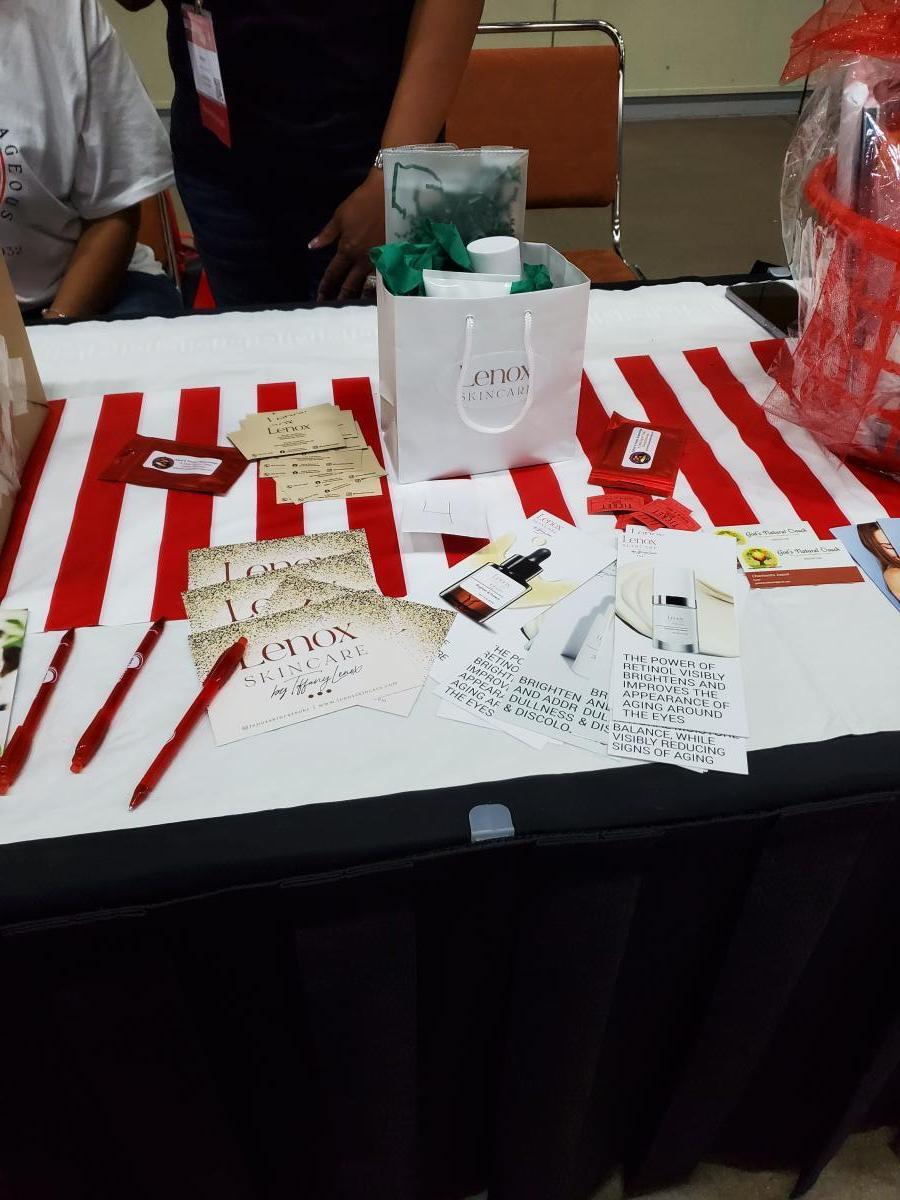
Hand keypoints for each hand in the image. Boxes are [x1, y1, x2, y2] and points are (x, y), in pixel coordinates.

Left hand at [310, 171, 384, 302]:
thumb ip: (326, 235)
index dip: (326, 286)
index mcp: (347, 249)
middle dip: (341, 297)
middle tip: (334, 308)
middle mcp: (362, 260)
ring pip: (367, 285)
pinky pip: (382, 278)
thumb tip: (312, 247)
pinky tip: (375, 294)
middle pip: (350, 285)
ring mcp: (378, 260)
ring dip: (360, 296)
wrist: (389, 194)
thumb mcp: (339, 216)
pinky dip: (377, 287)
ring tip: (355, 306)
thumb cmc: (362, 202)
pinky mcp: (391, 257)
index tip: (320, 297)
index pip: (334, 273)